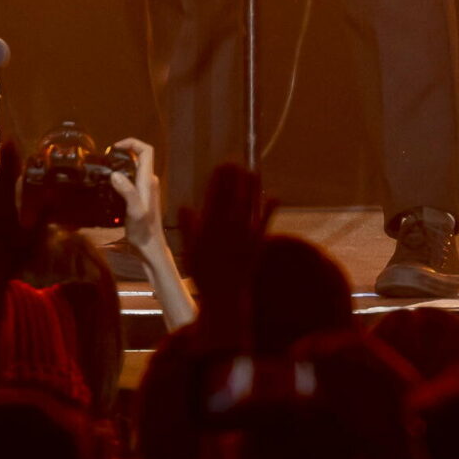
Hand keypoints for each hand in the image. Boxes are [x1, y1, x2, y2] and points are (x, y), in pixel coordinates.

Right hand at [108, 137, 166, 245]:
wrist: (150, 248)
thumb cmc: (143, 231)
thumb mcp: (135, 211)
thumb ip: (127, 192)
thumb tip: (115, 174)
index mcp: (148, 181)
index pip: (146, 150)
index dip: (132, 143)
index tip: (115, 147)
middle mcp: (149, 181)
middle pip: (139, 157)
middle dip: (123, 153)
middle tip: (105, 160)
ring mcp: (146, 189)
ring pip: (134, 169)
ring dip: (121, 165)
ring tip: (104, 171)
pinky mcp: (141, 197)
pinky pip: (131, 180)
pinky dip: (121, 177)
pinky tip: (109, 187)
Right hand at [177, 161, 271, 335]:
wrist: (225, 296)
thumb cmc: (204, 274)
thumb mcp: (189, 250)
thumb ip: (188, 227)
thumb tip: (184, 207)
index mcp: (210, 227)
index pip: (215, 197)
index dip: (219, 179)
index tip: (221, 165)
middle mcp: (228, 228)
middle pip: (233, 196)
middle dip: (234, 177)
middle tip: (235, 161)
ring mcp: (245, 235)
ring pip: (249, 205)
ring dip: (252, 187)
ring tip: (253, 171)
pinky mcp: (258, 243)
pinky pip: (265, 222)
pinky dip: (270, 208)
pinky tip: (274, 195)